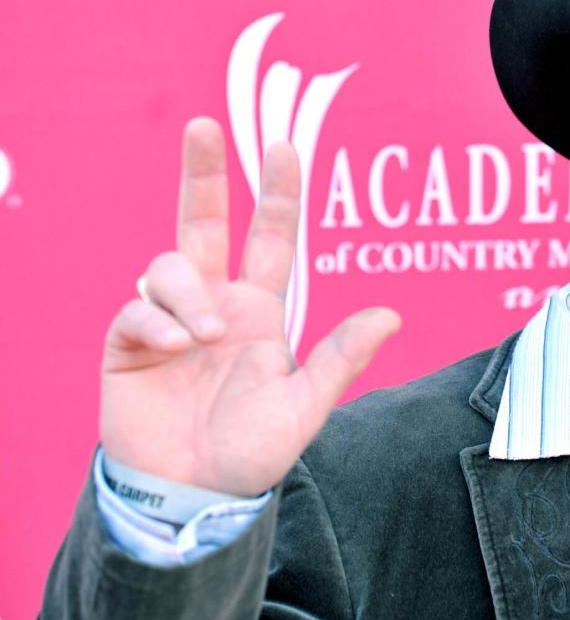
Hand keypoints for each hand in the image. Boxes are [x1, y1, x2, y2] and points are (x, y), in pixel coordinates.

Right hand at [99, 117, 400, 495]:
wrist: (196, 494)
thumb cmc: (253, 450)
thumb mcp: (306, 404)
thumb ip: (341, 359)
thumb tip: (390, 314)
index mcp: (259, 310)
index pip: (271, 239)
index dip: (277, 194)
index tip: (283, 146)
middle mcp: (214, 304)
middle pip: (204, 222)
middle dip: (202, 172)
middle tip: (203, 125)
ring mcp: (169, 321)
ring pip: (168, 266)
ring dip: (187, 292)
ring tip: (203, 338)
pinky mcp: (129, 344)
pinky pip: (136, 310)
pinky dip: (157, 323)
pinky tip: (175, 351)